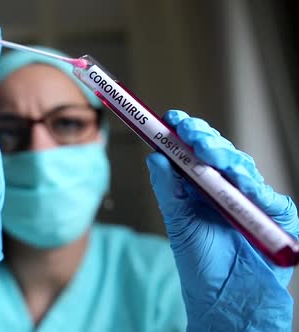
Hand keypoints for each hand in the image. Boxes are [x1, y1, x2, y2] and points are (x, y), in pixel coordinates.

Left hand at [146, 110, 297, 329]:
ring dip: (224, 157)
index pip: (197, 151)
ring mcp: (254, 201)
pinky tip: (239, 182)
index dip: (186, 132)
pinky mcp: (278, 218)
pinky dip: (254, 189)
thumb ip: (169, 190)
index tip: (170, 119)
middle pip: (220, 152)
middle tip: (188, 132)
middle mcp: (229, 188)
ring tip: (207, 152)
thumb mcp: (179, 222)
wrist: (224, 300)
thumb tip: (154, 156)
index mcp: (204, 186)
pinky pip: (269, 198)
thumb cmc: (201, 262)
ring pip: (243, 168)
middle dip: (204, 138)